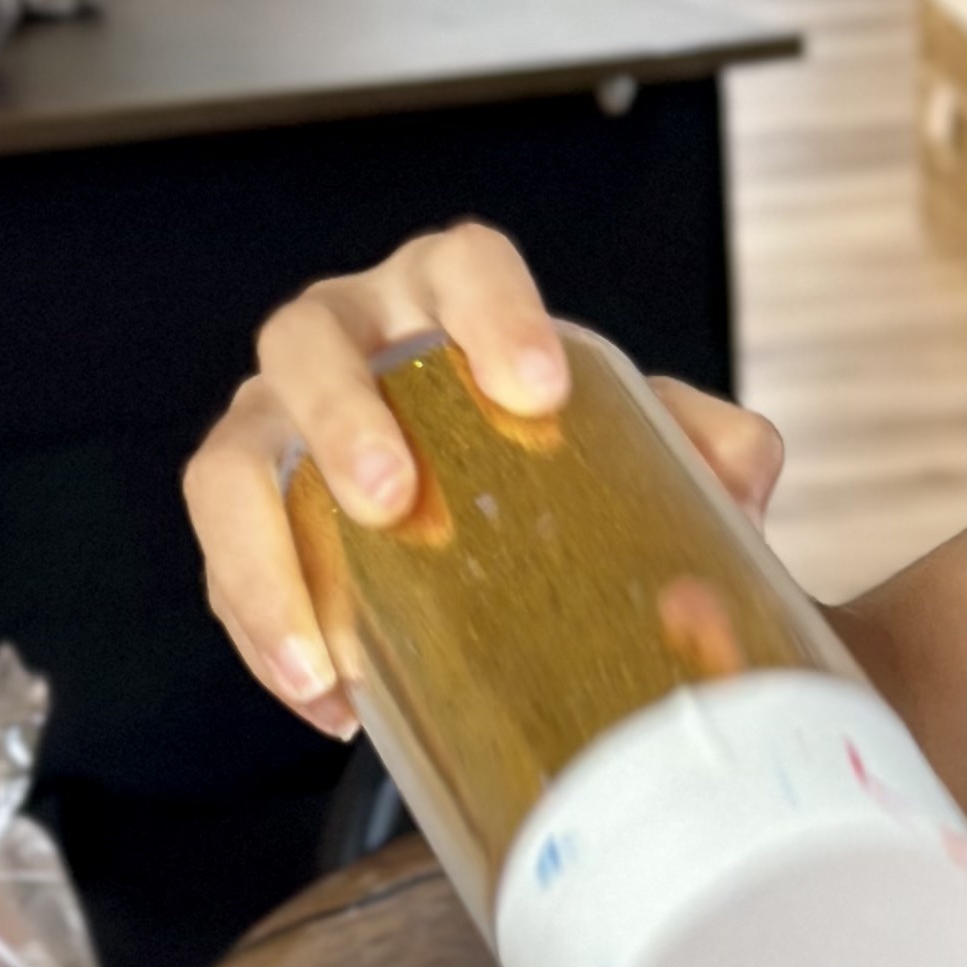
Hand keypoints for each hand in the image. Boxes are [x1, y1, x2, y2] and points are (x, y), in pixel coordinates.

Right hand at [181, 223, 785, 727]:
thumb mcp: (635, 435)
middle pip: (310, 340)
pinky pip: (220, 560)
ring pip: (231, 457)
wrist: (489, 493)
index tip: (539, 390)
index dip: (495, 314)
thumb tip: (745, 476)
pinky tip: (329, 700)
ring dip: (266, 547)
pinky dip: (264, 631)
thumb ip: (703, 445)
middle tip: (395, 497)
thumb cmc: (556, 442)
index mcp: (449, 291)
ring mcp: (277, 415)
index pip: (466, 266)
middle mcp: (348, 334)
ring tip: (326, 644)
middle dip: (342, 416)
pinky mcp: (244, 505)